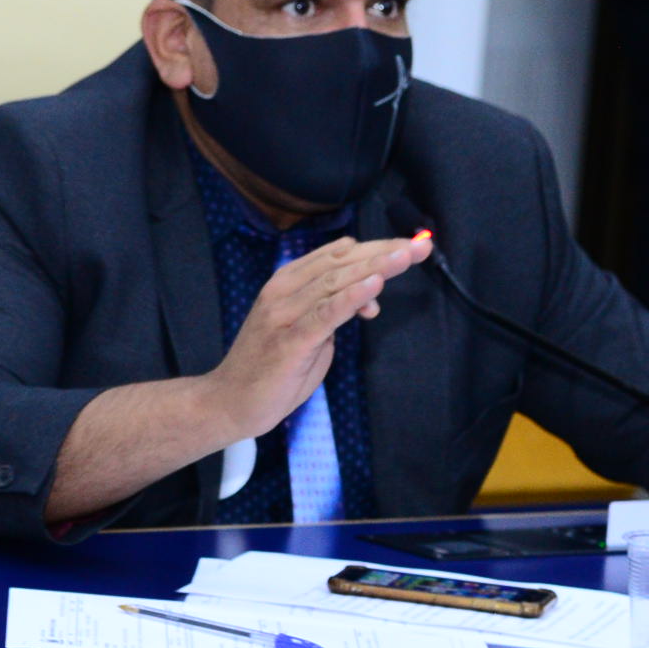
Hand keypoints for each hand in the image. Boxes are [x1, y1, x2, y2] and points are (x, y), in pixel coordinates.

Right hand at [201, 234, 433, 441]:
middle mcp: (284, 292)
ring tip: (405, 256)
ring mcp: (284, 315)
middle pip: (341, 263)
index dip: (375, 247)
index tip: (409, 245)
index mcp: (286, 282)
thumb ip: (335, 307)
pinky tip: (374, 285)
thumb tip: (369, 291)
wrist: (230, 402)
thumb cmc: (270, 368)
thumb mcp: (308, 330)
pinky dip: (351, 297)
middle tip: (418, 246)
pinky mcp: (290, 341)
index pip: (336, 255)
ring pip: (336, 282)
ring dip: (374, 267)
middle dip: (383, 253)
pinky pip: (325, 314)